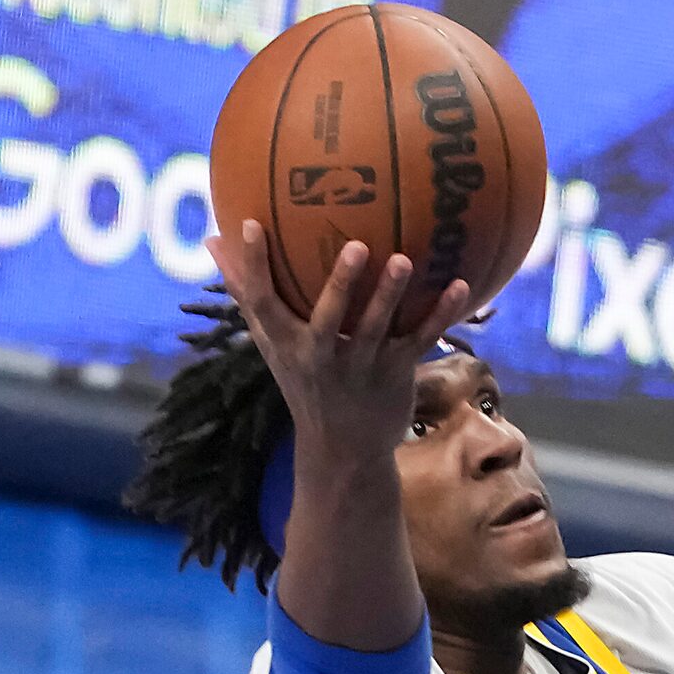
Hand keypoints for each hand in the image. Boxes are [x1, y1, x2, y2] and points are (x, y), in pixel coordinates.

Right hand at [206, 223, 470, 453]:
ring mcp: (359, 366)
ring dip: (391, 294)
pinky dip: (441, 314)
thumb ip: (248, 292)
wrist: (342, 450)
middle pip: (328, 317)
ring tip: (405, 260)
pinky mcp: (395, 374)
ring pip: (376, 328)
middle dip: (341, 284)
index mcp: (284, 343)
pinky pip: (420, 340)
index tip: (253, 223)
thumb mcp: (270, 342)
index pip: (262, 302)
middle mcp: (319, 355)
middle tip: (357, 246)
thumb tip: (213, 240)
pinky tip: (460, 285)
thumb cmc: (304, 380)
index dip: (253, 265)